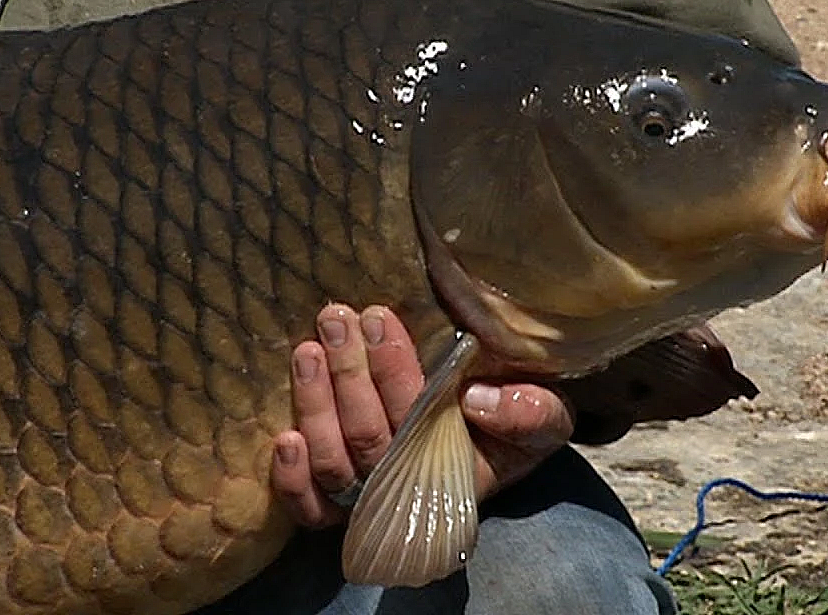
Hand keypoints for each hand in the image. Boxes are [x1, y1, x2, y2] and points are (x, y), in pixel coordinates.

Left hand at [270, 303, 574, 527]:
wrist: (495, 441)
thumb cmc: (512, 422)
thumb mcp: (544, 414)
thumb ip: (529, 412)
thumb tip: (477, 401)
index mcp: (459, 470)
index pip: (418, 424)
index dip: (395, 372)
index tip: (382, 318)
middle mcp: (408, 488)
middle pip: (367, 440)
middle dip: (349, 374)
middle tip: (336, 318)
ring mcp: (369, 497)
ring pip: (332, 464)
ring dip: (314, 404)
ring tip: (308, 348)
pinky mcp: (336, 502)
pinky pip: (309, 509)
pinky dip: (291, 480)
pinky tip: (284, 438)